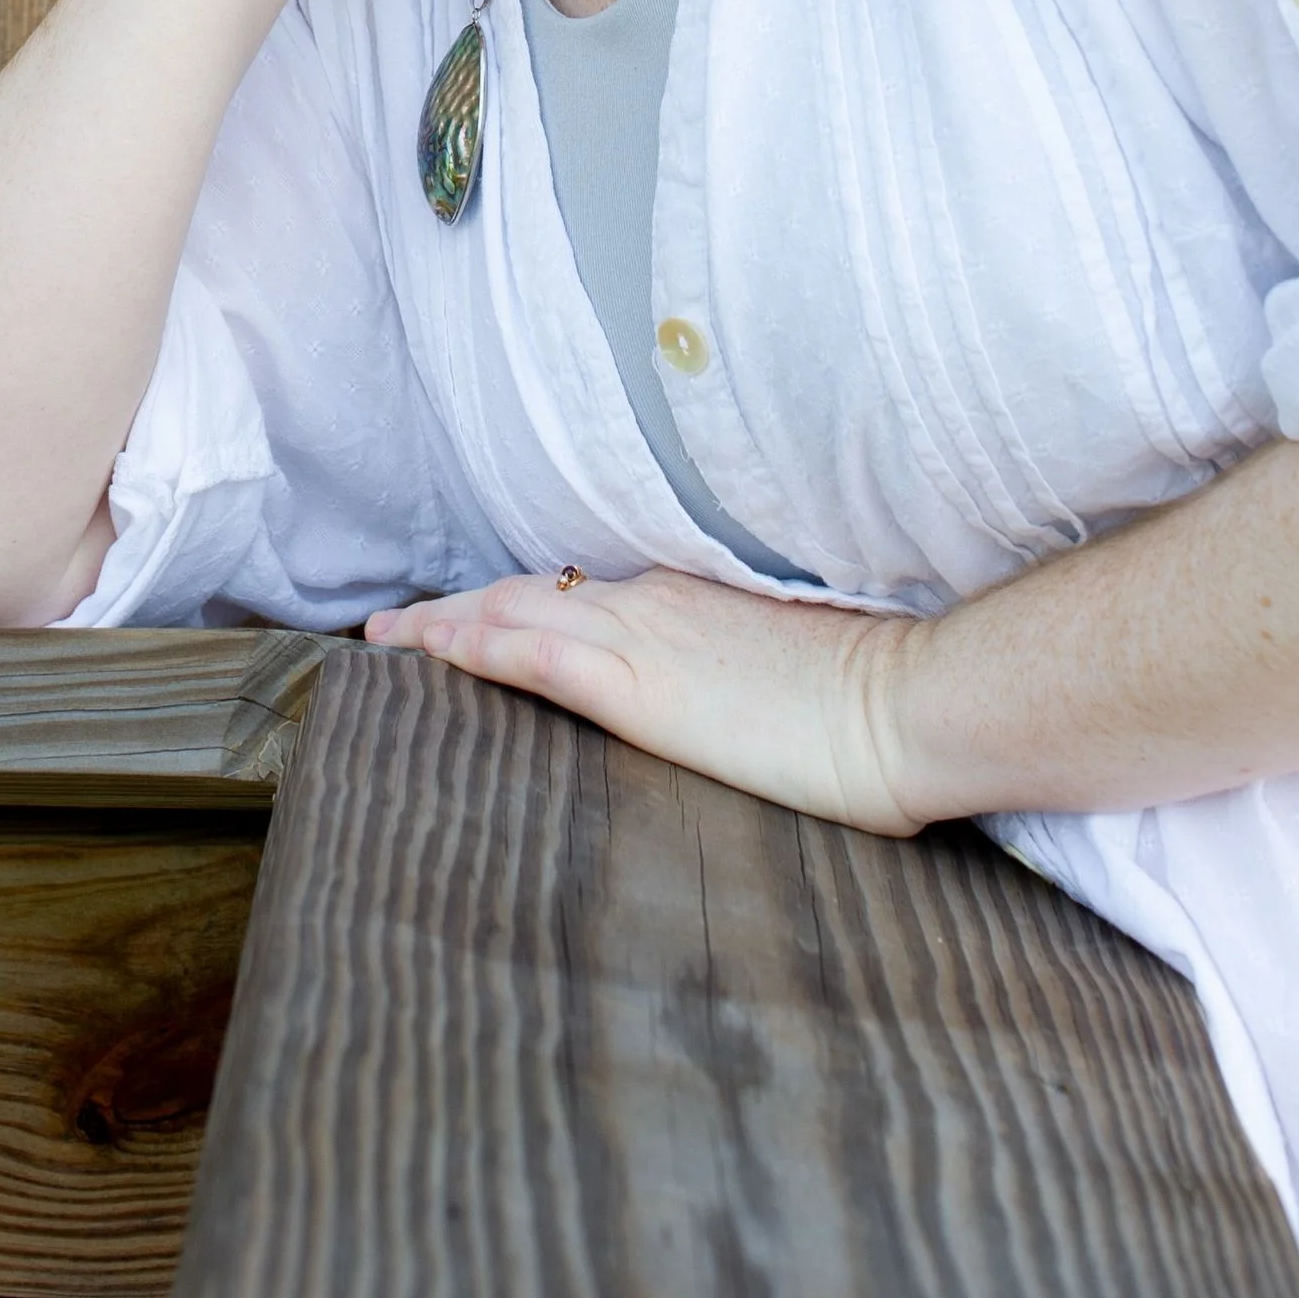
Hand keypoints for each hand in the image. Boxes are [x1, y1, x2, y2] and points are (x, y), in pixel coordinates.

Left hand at [364, 569, 936, 837]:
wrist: (912, 701)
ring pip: (515, 617)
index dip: (510, 604)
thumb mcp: (790, 677)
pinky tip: (439, 653)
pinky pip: (540, 658)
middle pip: (527, 597)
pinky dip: (482, 649)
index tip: (461, 616)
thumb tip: (722, 699)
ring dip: (446, 628)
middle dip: (455, 613)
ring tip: (386, 643)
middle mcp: (652, 605)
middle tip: (390, 630)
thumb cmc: (875, 701)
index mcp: (687, 601)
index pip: (576, 596)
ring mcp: (644, 641)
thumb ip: (738, 676)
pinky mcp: (644, 689)